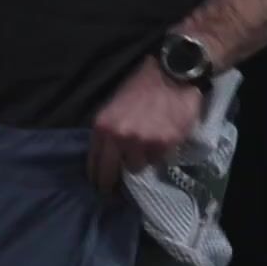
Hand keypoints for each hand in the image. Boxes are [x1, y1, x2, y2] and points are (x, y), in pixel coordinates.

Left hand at [89, 57, 202, 193]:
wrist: (172, 74)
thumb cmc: (141, 87)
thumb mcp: (114, 107)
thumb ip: (108, 132)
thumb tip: (107, 158)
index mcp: (103, 127)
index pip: (94, 163)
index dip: (97, 178)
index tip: (100, 187)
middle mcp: (119, 137)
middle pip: (111, 173)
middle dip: (112, 184)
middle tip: (115, 191)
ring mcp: (142, 142)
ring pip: (137, 167)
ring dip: (141, 161)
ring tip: (147, 148)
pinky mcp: (164, 144)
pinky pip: (158, 160)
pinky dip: (159, 154)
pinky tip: (162, 139)